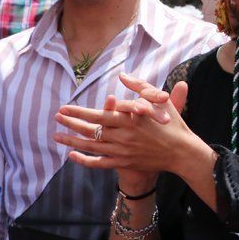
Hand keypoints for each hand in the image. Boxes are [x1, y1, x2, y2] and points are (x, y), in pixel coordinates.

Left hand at [53, 79, 200, 176]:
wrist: (182, 152)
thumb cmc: (172, 124)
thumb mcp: (159, 101)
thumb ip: (140, 86)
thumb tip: (123, 76)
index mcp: (131, 119)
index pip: (99, 115)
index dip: (79, 112)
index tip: (65, 108)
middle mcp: (124, 135)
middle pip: (91, 129)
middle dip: (71, 123)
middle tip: (56, 118)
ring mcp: (123, 151)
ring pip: (91, 146)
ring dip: (72, 141)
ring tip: (56, 136)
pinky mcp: (125, 163)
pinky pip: (99, 163)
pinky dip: (84, 160)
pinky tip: (72, 155)